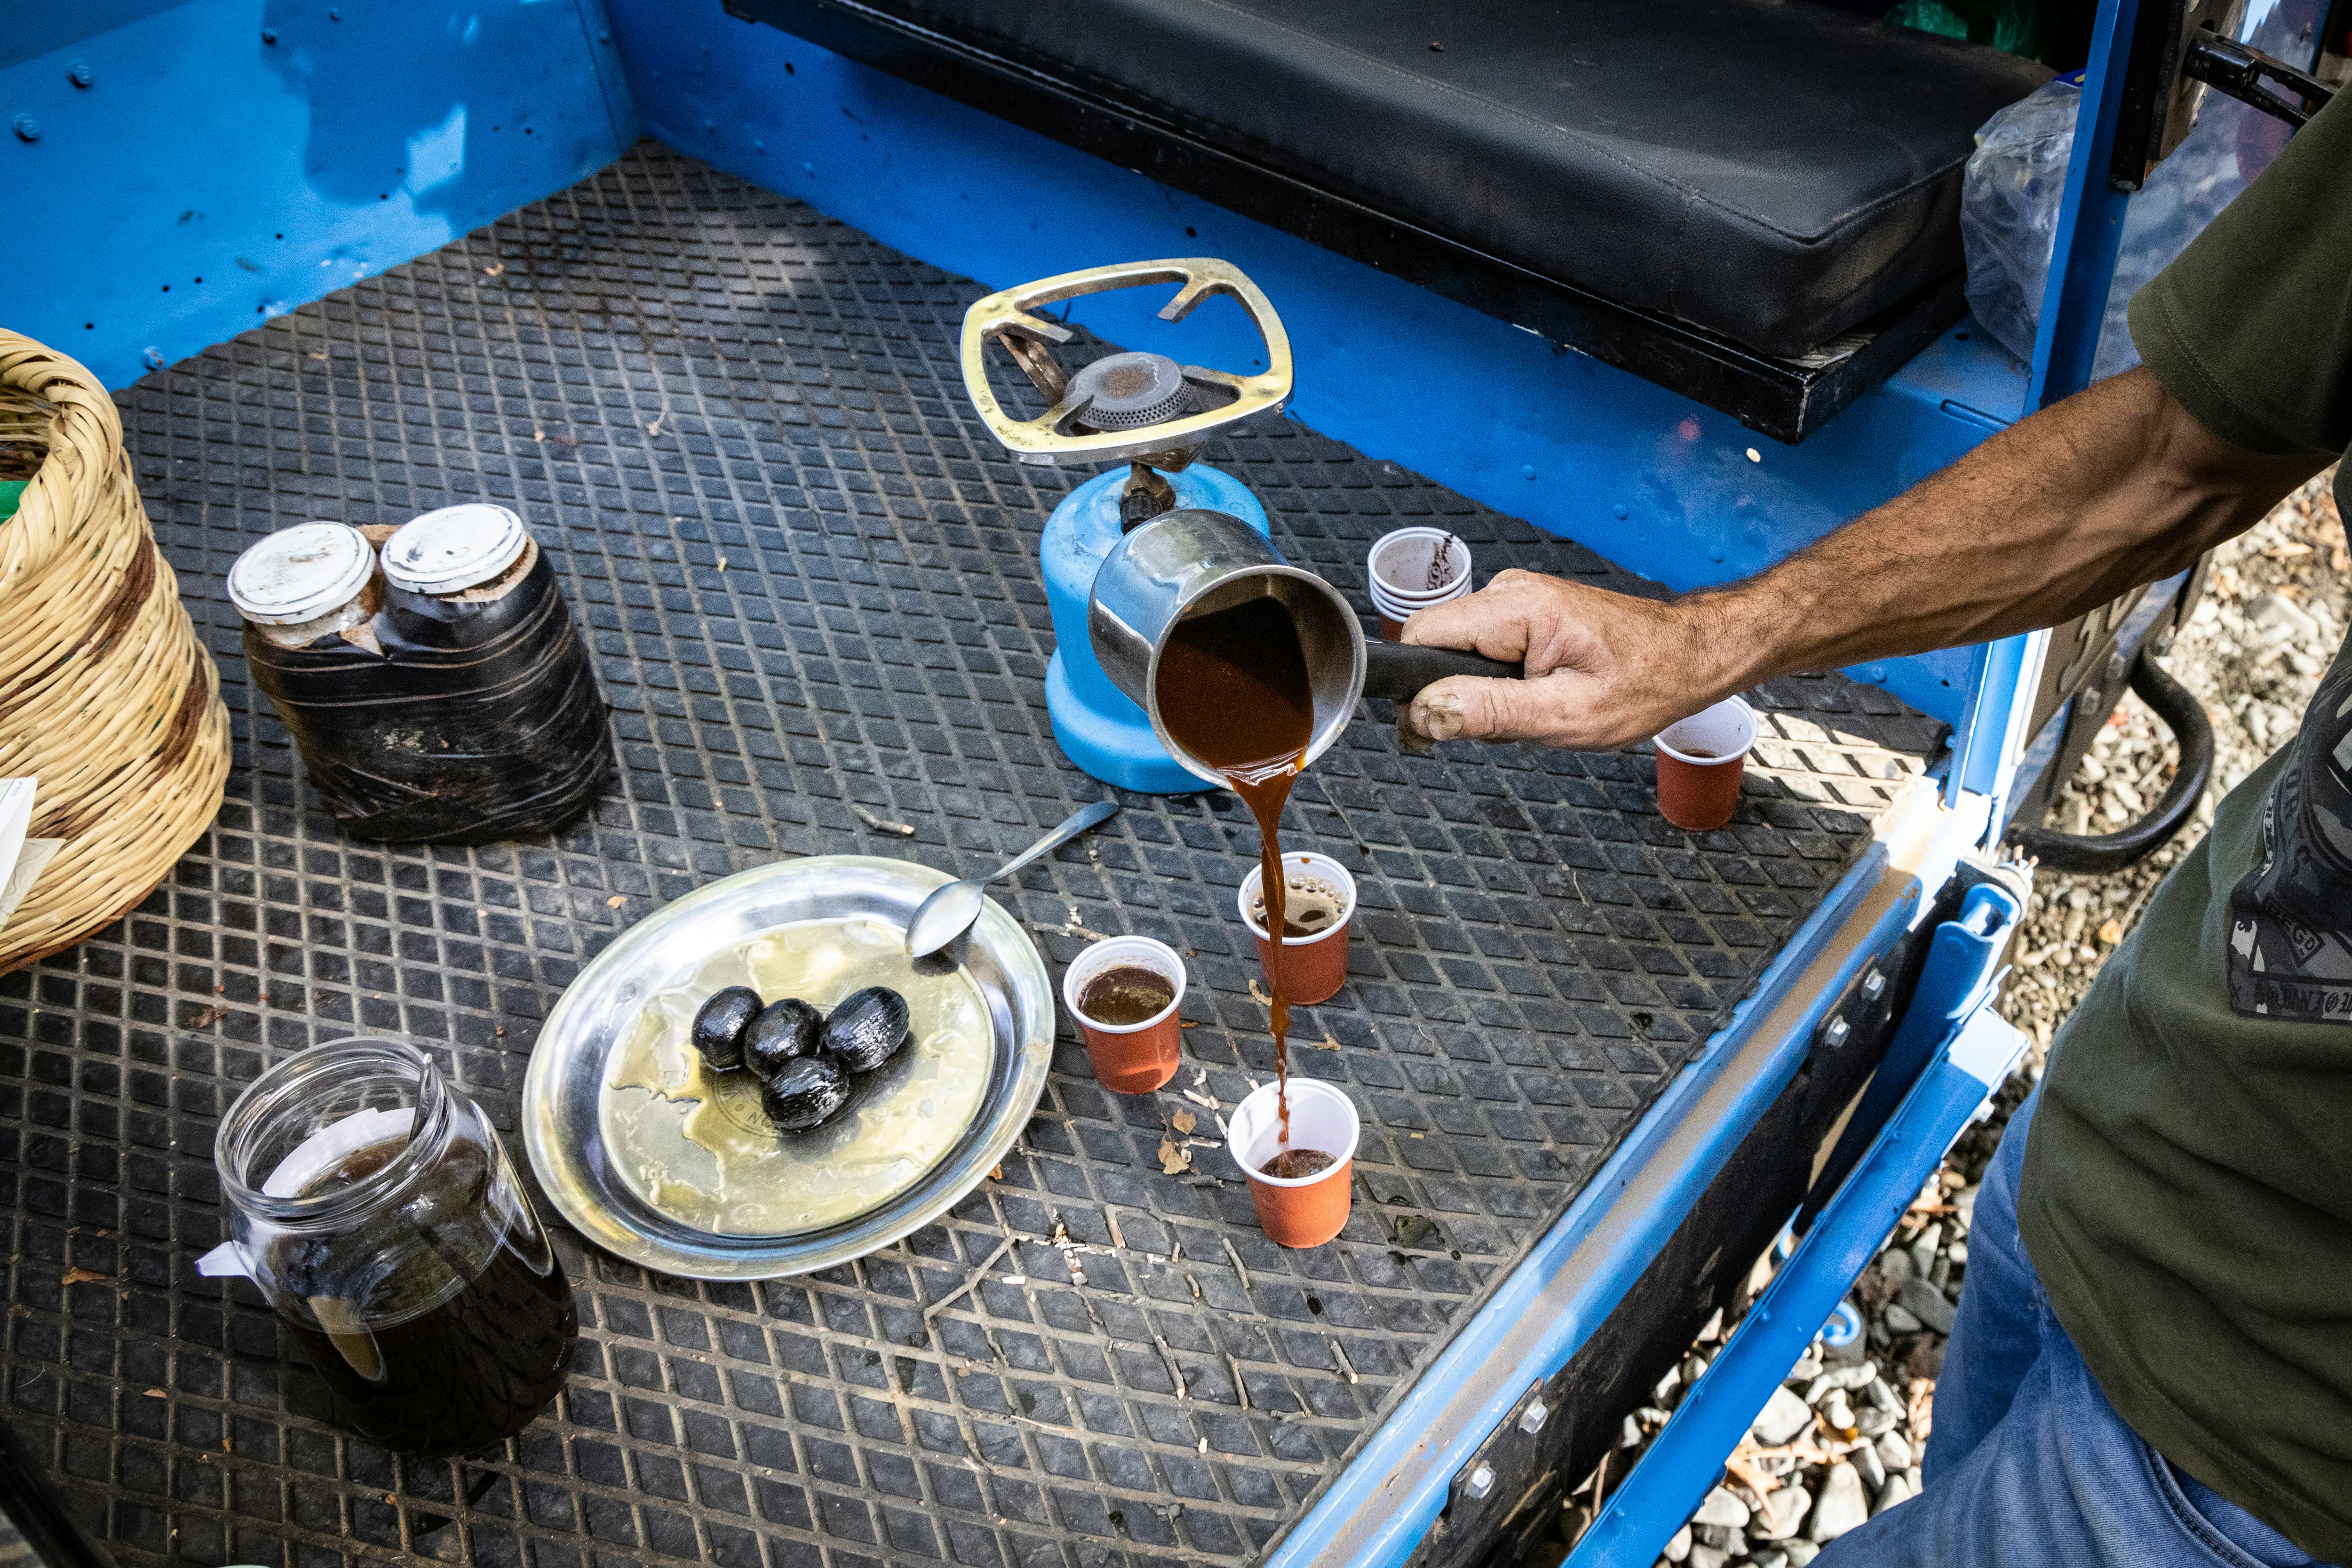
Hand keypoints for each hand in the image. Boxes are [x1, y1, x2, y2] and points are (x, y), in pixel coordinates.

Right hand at [1398, 570, 1730, 749]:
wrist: (1689, 656)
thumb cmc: (1644, 684)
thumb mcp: (1564, 715)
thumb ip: (1489, 712)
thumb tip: (1424, 713)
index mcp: (1516, 608)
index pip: (1421, 635)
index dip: (1416, 688)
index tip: (1432, 732)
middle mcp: (1509, 591)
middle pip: (1436, 646)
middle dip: (1457, 696)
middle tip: (1508, 728)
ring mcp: (1516, 598)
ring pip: (1459, 652)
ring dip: (1482, 694)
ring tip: (1532, 712)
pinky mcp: (1524, 612)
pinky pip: (1483, 650)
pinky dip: (1500, 683)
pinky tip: (1537, 696)